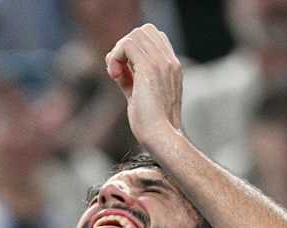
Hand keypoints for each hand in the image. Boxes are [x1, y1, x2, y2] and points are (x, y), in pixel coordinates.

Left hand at [105, 24, 181, 145]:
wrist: (161, 137)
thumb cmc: (150, 124)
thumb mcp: (139, 96)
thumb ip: (130, 79)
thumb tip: (116, 67)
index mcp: (171, 67)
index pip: (153, 37)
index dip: (133, 49)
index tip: (124, 72)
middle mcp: (169, 61)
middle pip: (143, 31)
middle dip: (124, 47)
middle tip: (118, 72)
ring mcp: (162, 62)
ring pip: (134, 35)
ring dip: (118, 52)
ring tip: (116, 75)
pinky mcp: (150, 68)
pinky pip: (126, 45)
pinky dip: (115, 57)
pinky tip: (114, 76)